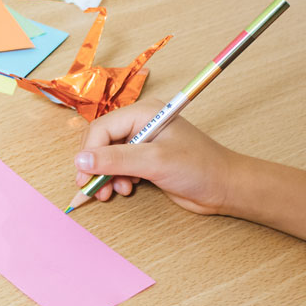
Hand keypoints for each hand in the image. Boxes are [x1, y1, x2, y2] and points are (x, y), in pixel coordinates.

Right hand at [74, 99, 239, 214]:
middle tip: (92, 188)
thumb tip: (81, 160)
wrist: (225, 188)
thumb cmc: (199, 168)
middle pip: (100, 142)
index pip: (101, 129)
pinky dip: (114, 179)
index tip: (85, 177)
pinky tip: (124, 189)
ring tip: (111, 192)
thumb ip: (116, 160)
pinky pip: (117, 167)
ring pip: (106, 157)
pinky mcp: (144, 160)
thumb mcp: (155, 162)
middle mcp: (139, 124)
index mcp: (143, 113)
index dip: (89, 153)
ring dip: (103, 176)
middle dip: (94, 166)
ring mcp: (141, 142)